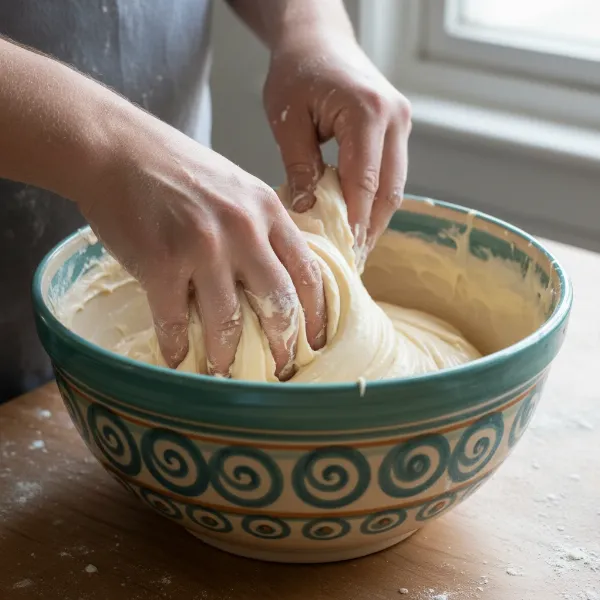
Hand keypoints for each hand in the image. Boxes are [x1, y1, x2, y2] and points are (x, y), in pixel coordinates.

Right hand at [78, 107, 325, 377]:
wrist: (115, 148)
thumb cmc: (176, 167)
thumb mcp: (236, 187)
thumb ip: (261, 226)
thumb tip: (277, 275)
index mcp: (267, 210)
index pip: (308, 271)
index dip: (317, 313)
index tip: (316, 340)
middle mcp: (243, 229)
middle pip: (279, 301)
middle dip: (284, 344)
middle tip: (282, 369)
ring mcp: (203, 246)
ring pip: (229, 320)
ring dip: (227, 356)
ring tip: (225, 373)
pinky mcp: (161, 262)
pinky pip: (174, 321)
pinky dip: (177, 347)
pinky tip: (178, 359)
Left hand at [264, 32, 411, 262]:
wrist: (318, 38)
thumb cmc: (297, 72)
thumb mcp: (288, 119)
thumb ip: (299, 166)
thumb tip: (307, 209)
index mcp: (367, 113)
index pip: (364, 183)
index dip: (354, 223)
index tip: (345, 256)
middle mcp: (394, 118)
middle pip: (389, 191)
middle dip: (370, 229)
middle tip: (352, 262)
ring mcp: (402, 122)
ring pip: (395, 186)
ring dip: (375, 218)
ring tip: (356, 249)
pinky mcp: (397, 128)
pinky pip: (391, 174)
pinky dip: (376, 200)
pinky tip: (359, 219)